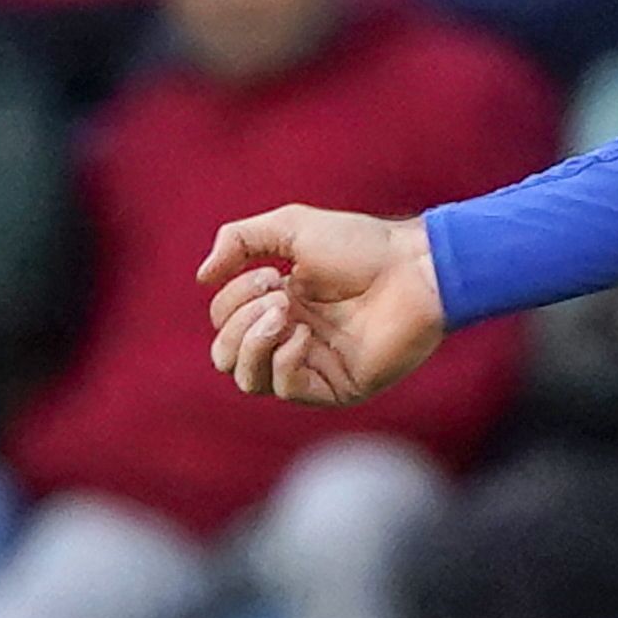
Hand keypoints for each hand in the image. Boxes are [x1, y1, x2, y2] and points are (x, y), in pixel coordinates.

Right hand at [200, 208, 450, 406]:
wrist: (415, 268)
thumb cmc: (363, 245)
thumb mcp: (289, 227)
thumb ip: (238, 240)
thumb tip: (202, 278)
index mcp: (277, 306)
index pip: (223, 321)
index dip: (232, 298)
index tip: (271, 273)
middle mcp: (290, 338)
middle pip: (226, 356)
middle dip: (237, 323)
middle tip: (277, 294)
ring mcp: (313, 365)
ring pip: (248, 380)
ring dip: (253, 342)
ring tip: (285, 311)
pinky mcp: (337, 386)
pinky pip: (287, 390)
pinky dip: (284, 360)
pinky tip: (306, 334)